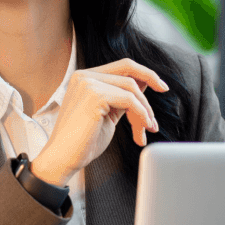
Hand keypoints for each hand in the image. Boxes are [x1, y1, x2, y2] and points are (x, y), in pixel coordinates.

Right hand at [30, 58, 168, 186]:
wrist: (63, 159)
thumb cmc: (83, 141)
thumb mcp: (108, 113)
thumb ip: (123, 97)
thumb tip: (145, 84)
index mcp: (86, 77)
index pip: (123, 66)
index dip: (145, 73)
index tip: (161, 87)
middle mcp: (85, 76)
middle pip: (130, 72)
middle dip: (150, 89)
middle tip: (155, 116)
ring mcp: (88, 84)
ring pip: (132, 88)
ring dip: (144, 110)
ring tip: (145, 130)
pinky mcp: (94, 95)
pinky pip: (129, 100)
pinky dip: (140, 115)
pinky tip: (141, 130)